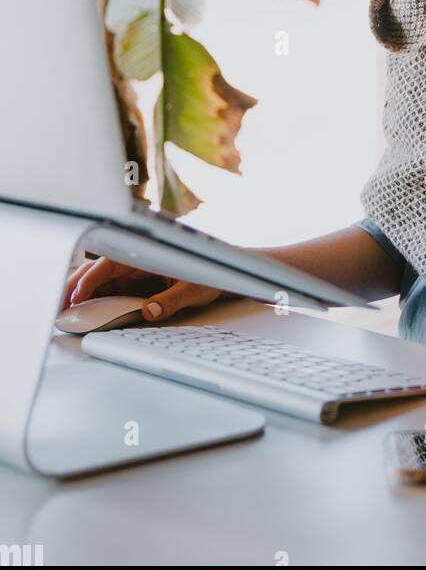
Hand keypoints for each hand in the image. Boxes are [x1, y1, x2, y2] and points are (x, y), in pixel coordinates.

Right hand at [61, 257, 227, 321]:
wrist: (224, 275)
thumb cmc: (210, 276)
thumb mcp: (194, 289)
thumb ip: (172, 299)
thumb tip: (149, 310)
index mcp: (147, 256)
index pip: (109, 265)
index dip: (90, 280)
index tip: (77, 296)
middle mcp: (136, 263)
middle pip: (96, 271)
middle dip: (74, 285)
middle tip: (58, 305)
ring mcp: (133, 274)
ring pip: (99, 281)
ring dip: (80, 294)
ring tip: (62, 310)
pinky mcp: (135, 285)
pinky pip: (109, 291)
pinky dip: (93, 301)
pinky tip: (82, 313)